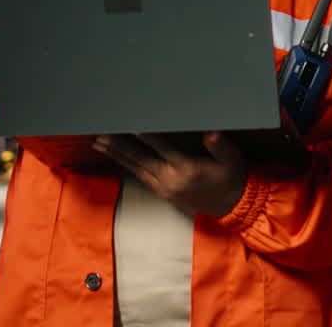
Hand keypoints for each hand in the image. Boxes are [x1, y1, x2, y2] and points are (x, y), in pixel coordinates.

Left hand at [93, 131, 246, 217]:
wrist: (232, 207)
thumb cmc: (232, 178)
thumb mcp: (232, 159)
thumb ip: (220, 146)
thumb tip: (211, 134)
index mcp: (187, 168)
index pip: (161, 148)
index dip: (146, 136)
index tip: (131, 125)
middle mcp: (171, 179)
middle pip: (140, 159)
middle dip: (119, 146)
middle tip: (101, 134)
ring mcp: (165, 188)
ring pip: (136, 168)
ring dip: (116, 155)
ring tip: (99, 143)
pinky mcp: (163, 193)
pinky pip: (140, 176)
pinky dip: (126, 165)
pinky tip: (116, 157)